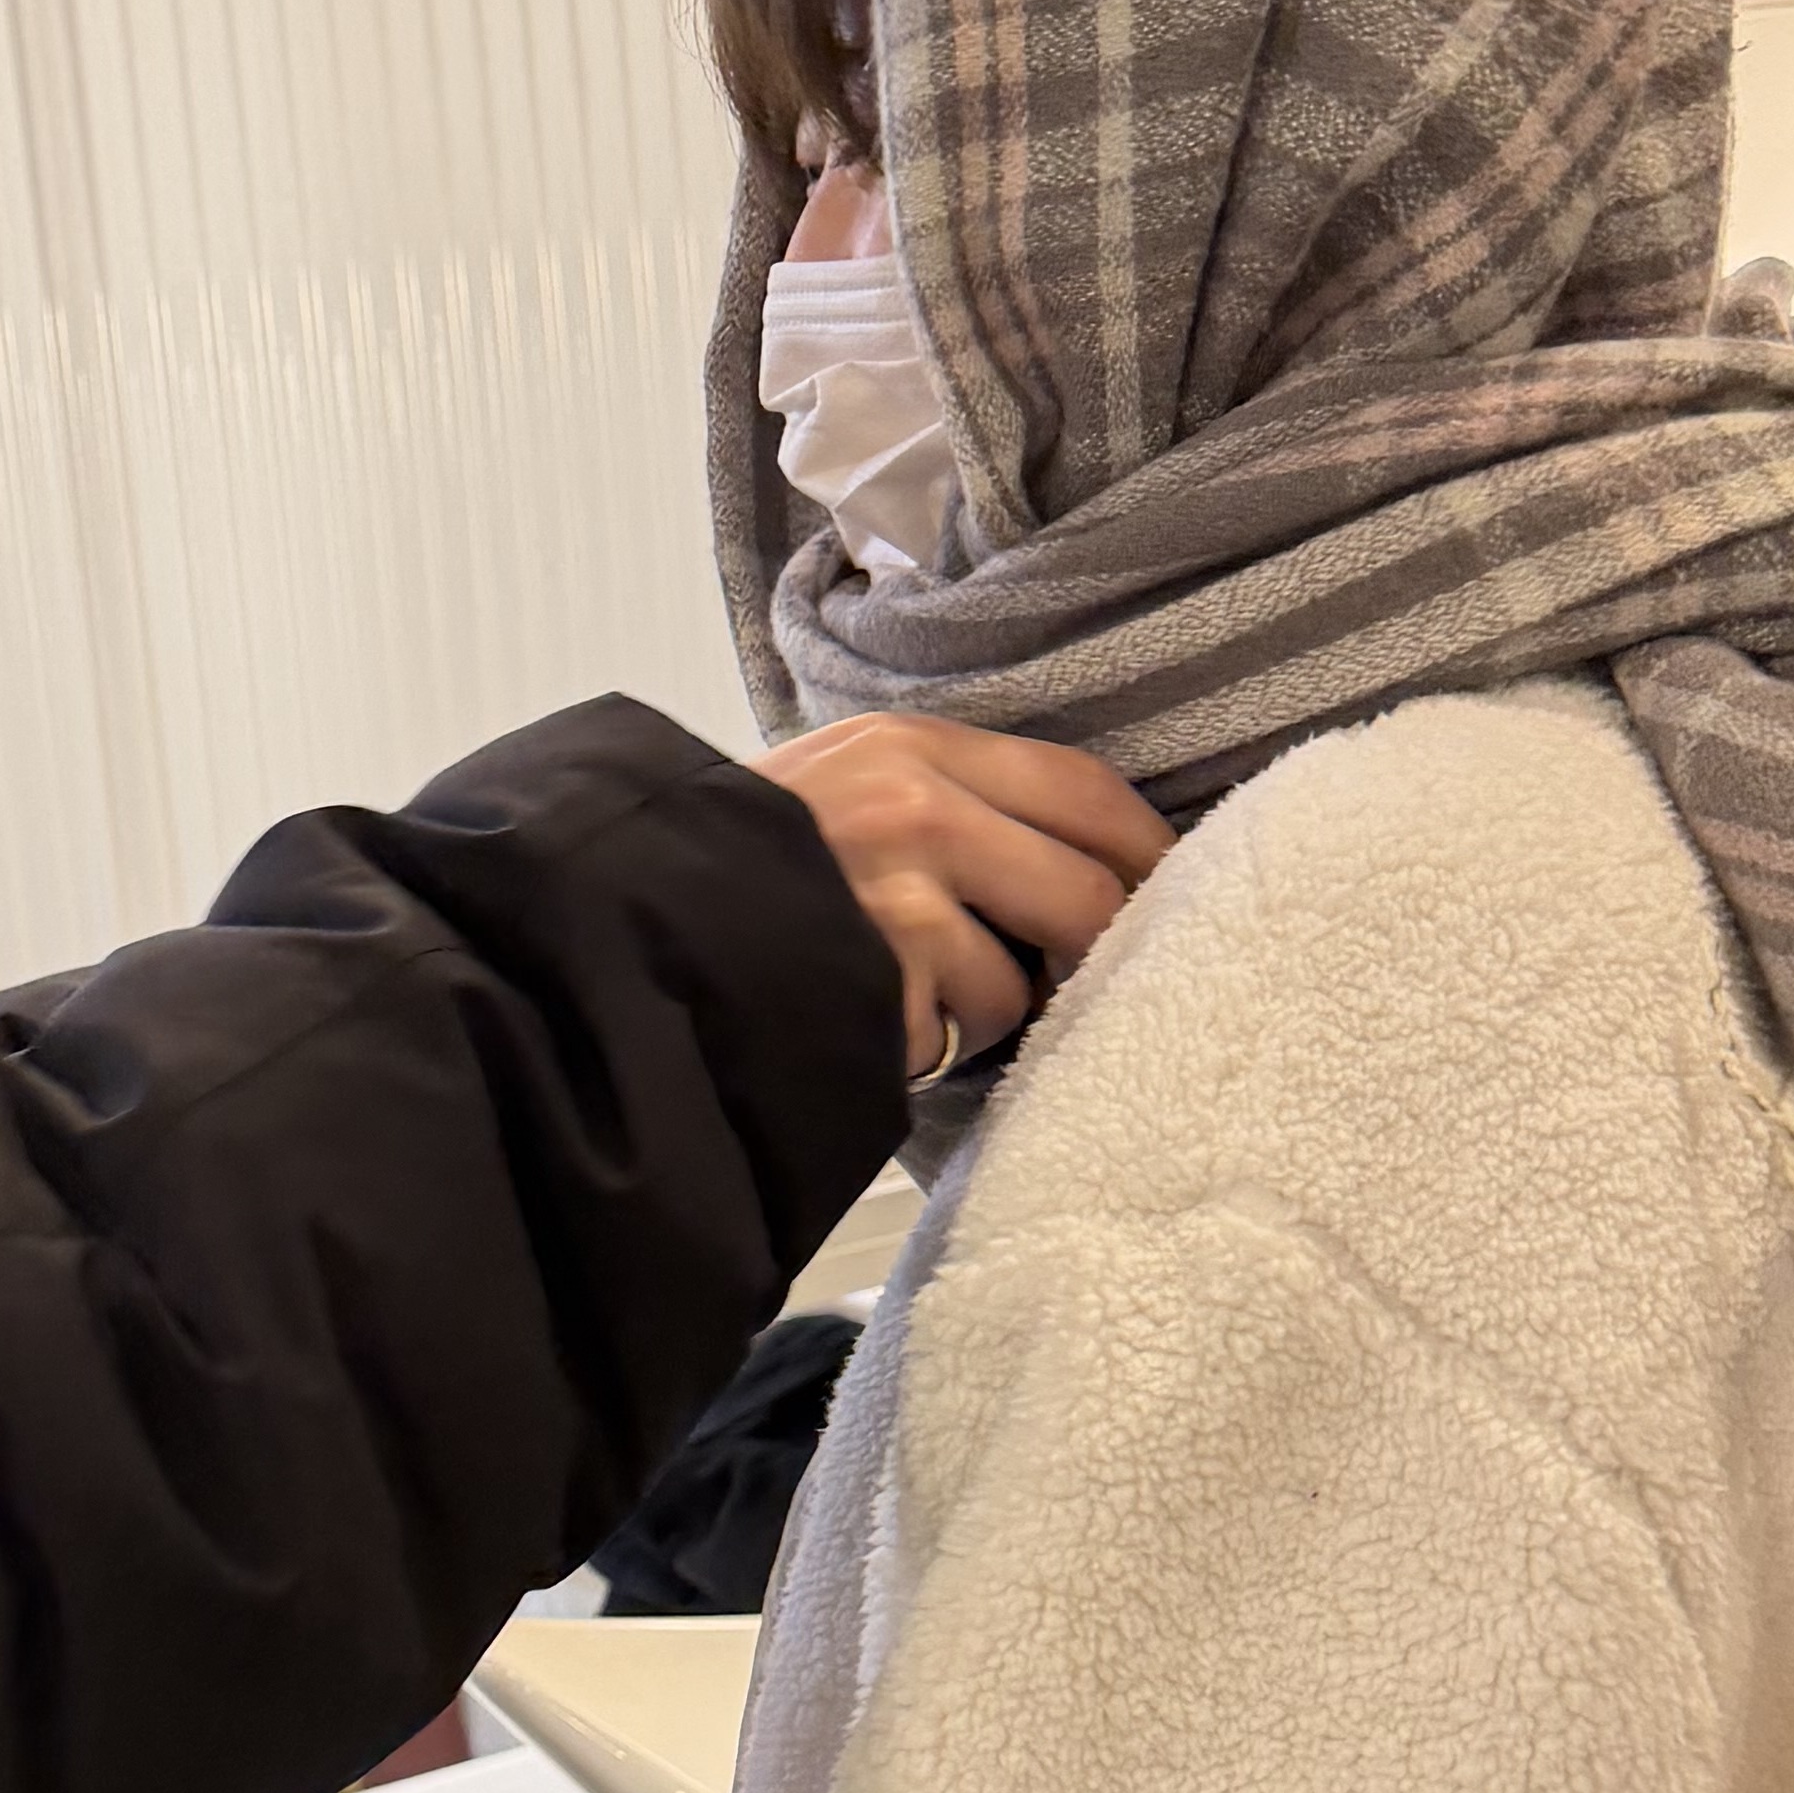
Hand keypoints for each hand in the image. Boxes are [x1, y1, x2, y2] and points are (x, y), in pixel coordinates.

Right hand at [750, 714, 1170, 1082]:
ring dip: (985, 1014)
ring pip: (1017, 982)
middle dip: (1094, 952)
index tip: (1169, 894)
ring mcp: (888, 891)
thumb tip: (1088, 874)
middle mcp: (907, 803)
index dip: (1145, 849)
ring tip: (911, 1002)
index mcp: (909, 745)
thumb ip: (950, 805)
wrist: (623, 918)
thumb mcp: (844, 789)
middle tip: (1078, 983)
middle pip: (1084, 888)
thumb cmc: (743, 866)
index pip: (1081, 786)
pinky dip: (921, 1047)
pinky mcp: (867, 977)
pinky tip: (869, 1022)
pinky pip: (949, 1034)